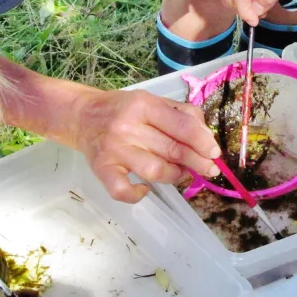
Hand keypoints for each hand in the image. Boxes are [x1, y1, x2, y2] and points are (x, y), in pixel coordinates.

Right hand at [73, 89, 220, 202]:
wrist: (81, 116)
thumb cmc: (123, 109)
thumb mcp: (151, 101)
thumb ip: (180, 115)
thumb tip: (206, 138)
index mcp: (143, 105)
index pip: (181, 126)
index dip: (203, 142)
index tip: (214, 153)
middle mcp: (127, 126)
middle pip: (172, 150)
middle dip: (197, 162)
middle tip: (209, 169)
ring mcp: (113, 150)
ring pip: (155, 171)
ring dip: (174, 175)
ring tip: (180, 173)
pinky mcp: (101, 169)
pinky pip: (123, 191)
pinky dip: (138, 195)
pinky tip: (145, 189)